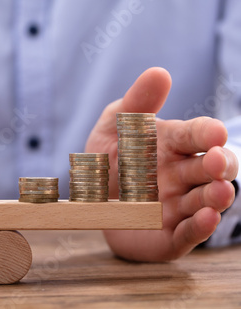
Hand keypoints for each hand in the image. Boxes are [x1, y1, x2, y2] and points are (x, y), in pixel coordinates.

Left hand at [86, 67, 237, 261]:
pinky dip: (199, 227)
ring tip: (219, 193)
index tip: (214, 132)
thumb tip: (159, 73)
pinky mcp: (171, 235)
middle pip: (210, 168)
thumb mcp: (113, 127)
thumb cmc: (107, 159)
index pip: (195, 136)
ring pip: (205, 201)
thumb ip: (135, 104)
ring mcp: (179, 206)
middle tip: (217, 161)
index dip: (206, 133)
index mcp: (172, 145)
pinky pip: (188, 233)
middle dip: (219, 164)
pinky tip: (207, 219)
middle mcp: (182, 175)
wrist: (91, 202)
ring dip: (215, 197)